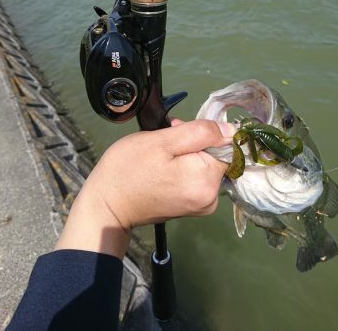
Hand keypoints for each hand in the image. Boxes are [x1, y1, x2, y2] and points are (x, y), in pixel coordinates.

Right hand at [55, 120, 234, 258]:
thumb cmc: (129, 169)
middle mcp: (211, 198)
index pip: (224, 145)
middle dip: (193, 143)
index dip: (203, 133)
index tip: (178, 132)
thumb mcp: (163, 141)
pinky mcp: (192, 207)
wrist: (106, 206)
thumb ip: (200, 133)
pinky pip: (197, 178)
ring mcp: (202, 205)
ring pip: (205, 165)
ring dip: (187, 153)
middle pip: (215, 156)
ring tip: (161, 151)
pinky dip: (184, 167)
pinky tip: (164, 164)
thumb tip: (231, 130)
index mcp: (207, 181)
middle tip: (165, 138)